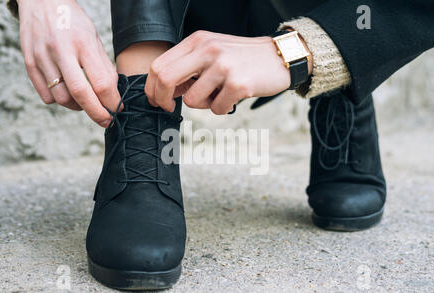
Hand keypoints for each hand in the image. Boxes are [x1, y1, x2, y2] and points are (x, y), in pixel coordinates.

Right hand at [18, 0, 119, 126]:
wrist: (40, 1)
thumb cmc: (72, 21)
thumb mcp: (93, 37)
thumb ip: (103, 66)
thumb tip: (113, 94)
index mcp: (82, 43)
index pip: (101, 83)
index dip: (112, 102)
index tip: (118, 109)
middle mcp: (60, 50)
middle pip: (80, 94)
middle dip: (97, 113)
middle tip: (106, 120)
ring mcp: (41, 57)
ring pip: (62, 99)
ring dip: (78, 106)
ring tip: (85, 100)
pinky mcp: (28, 62)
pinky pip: (46, 96)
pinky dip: (59, 100)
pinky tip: (66, 91)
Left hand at [145, 31, 293, 114]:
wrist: (280, 57)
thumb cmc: (243, 59)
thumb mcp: (212, 53)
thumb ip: (188, 68)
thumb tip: (164, 92)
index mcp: (197, 41)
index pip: (159, 65)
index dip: (152, 88)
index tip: (159, 101)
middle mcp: (207, 50)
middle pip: (165, 79)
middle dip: (162, 100)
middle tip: (169, 109)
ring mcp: (223, 66)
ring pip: (192, 100)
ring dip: (203, 105)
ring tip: (220, 95)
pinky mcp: (237, 83)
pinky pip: (217, 109)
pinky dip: (223, 108)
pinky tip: (235, 97)